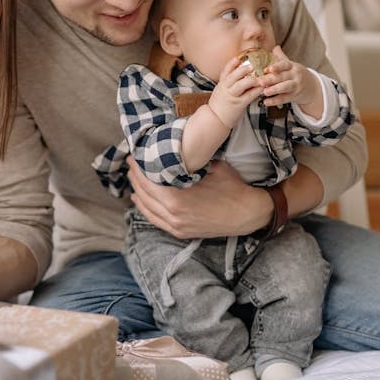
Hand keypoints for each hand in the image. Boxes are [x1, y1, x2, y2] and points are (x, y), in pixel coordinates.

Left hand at [127, 158, 271, 238]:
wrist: (248, 214)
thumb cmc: (232, 188)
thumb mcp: (212, 167)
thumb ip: (191, 161)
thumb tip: (175, 147)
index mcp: (178, 199)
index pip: (148, 182)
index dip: (138, 168)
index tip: (133, 156)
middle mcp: (173, 215)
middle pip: (144, 195)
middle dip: (135, 178)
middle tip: (131, 163)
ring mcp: (176, 226)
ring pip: (147, 209)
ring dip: (137, 193)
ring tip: (133, 178)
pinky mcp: (181, 232)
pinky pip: (155, 220)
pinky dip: (145, 209)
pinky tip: (139, 200)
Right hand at [207, 55, 263, 127]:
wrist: (215, 119)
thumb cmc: (220, 105)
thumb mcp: (221, 91)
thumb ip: (228, 84)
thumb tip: (238, 75)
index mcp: (222, 85)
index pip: (225, 72)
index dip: (231, 64)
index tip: (237, 58)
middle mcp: (226, 89)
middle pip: (233, 76)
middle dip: (242, 70)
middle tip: (251, 65)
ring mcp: (232, 96)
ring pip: (241, 85)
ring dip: (251, 80)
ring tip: (259, 77)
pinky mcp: (239, 105)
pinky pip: (248, 96)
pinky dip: (256, 91)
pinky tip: (262, 88)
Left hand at [258, 46, 321, 114]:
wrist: (312, 87)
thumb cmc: (297, 75)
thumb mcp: (291, 65)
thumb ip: (281, 57)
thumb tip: (275, 47)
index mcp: (292, 66)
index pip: (285, 65)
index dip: (276, 67)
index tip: (268, 69)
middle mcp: (295, 75)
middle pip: (283, 77)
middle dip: (271, 79)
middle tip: (260, 81)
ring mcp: (295, 86)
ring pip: (285, 87)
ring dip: (274, 90)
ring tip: (265, 92)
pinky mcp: (294, 96)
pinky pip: (284, 99)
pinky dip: (275, 101)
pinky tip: (267, 102)